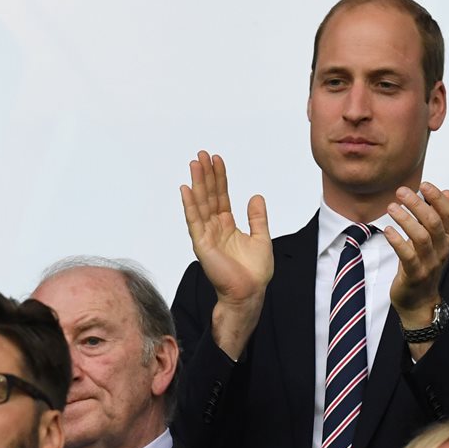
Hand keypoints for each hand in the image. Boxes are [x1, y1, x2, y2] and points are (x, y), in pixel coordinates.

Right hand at [180, 151, 272, 358]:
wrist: (250, 293)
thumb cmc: (255, 272)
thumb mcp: (262, 238)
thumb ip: (257, 218)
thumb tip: (256, 196)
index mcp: (228, 226)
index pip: (221, 197)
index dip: (220, 178)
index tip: (217, 159)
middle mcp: (215, 228)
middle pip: (209, 196)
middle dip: (206, 175)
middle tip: (202, 154)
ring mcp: (207, 235)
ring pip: (201, 204)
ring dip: (197, 183)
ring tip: (195, 163)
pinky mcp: (202, 245)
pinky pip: (195, 221)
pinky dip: (190, 205)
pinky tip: (186, 189)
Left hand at [386, 183, 448, 334]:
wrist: (419, 302)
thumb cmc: (423, 267)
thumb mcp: (434, 240)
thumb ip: (439, 216)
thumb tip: (448, 192)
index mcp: (447, 239)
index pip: (448, 214)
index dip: (437, 198)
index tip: (424, 184)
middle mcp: (442, 250)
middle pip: (434, 222)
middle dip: (417, 204)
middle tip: (401, 191)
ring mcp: (430, 263)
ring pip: (421, 237)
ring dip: (405, 219)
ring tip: (391, 207)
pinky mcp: (415, 275)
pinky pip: (407, 255)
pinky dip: (397, 241)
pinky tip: (387, 230)